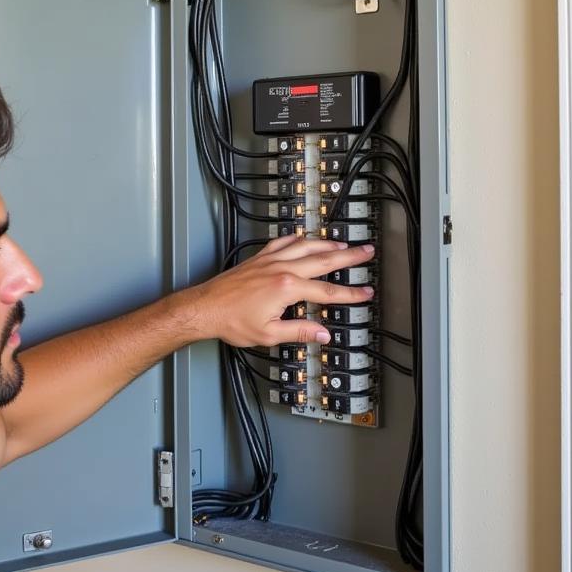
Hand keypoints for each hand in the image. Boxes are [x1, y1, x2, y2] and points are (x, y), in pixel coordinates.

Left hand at [182, 235, 375, 346]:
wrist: (204, 308)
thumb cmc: (231, 321)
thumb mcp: (269, 334)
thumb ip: (300, 331)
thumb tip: (322, 333)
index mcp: (286, 288)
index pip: (327, 292)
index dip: (350, 294)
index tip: (365, 293)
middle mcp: (280, 269)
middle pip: (323, 259)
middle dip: (348, 257)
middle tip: (366, 251)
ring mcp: (269, 260)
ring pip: (305, 246)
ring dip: (326, 244)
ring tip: (343, 244)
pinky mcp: (258, 258)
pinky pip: (282, 242)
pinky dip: (296, 238)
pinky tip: (303, 238)